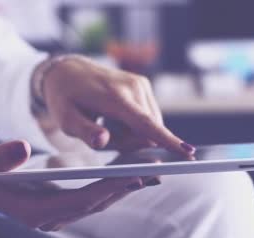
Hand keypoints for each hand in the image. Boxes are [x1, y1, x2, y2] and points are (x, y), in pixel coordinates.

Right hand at [0, 140, 145, 230]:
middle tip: (154, 172)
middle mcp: (47, 218)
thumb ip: (1, 156)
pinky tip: (126, 175)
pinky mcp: (56, 207)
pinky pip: (88, 199)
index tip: (133, 175)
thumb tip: (22, 147)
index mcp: (32, 211)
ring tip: (149, 174)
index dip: (107, 188)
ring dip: (121, 190)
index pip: (78, 200)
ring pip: (94, 204)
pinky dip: (108, 188)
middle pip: (93, 205)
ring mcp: (52, 215)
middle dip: (123, 189)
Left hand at [40, 55, 194, 154]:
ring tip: (105, 123)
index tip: (188, 152)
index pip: (145, 124)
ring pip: (149, 127)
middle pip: (147, 132)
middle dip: (129, 143)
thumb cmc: (65, 98)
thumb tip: (103, 141)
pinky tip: (114, 118)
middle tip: (100, 134)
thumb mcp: (66, 119)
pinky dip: (133, 125)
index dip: (167, 140)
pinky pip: (147, 118)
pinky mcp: (144, 86)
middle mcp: (133, 87)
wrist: (68, 71)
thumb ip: (85, 132)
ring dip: (130, 135)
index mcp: (115, 97)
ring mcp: (141, 85)